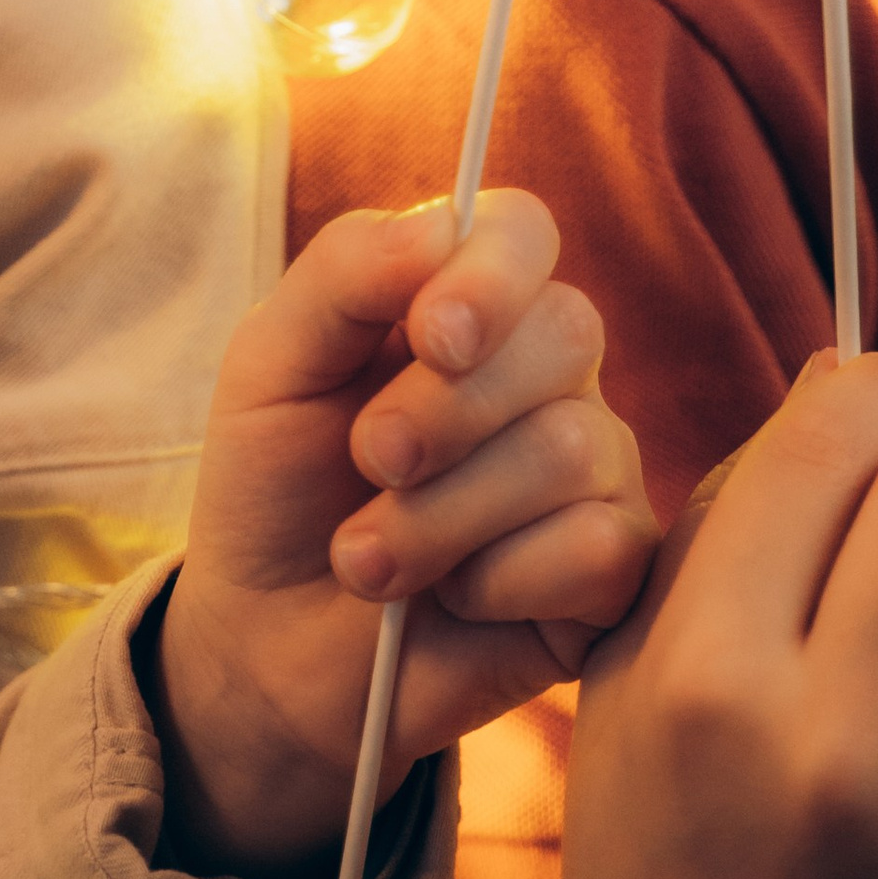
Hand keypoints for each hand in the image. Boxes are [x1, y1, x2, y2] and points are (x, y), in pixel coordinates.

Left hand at [152, 193, 655, 878]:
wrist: (265, 651)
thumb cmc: (276, 491)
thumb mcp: (271, 366)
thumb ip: (345, 274)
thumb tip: (442, 227)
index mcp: (470, 302)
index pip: (523, 231)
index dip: (492, 274)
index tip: (430, 336)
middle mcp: (549, 373)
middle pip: (565, 333)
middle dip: (447, 411)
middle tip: (369, 463)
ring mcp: (594, 470)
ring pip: (573, 449)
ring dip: (442, 517)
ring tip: (368, 563)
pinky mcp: (612, 571)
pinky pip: (600, 549)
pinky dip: (498, 582)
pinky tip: (453, 601)